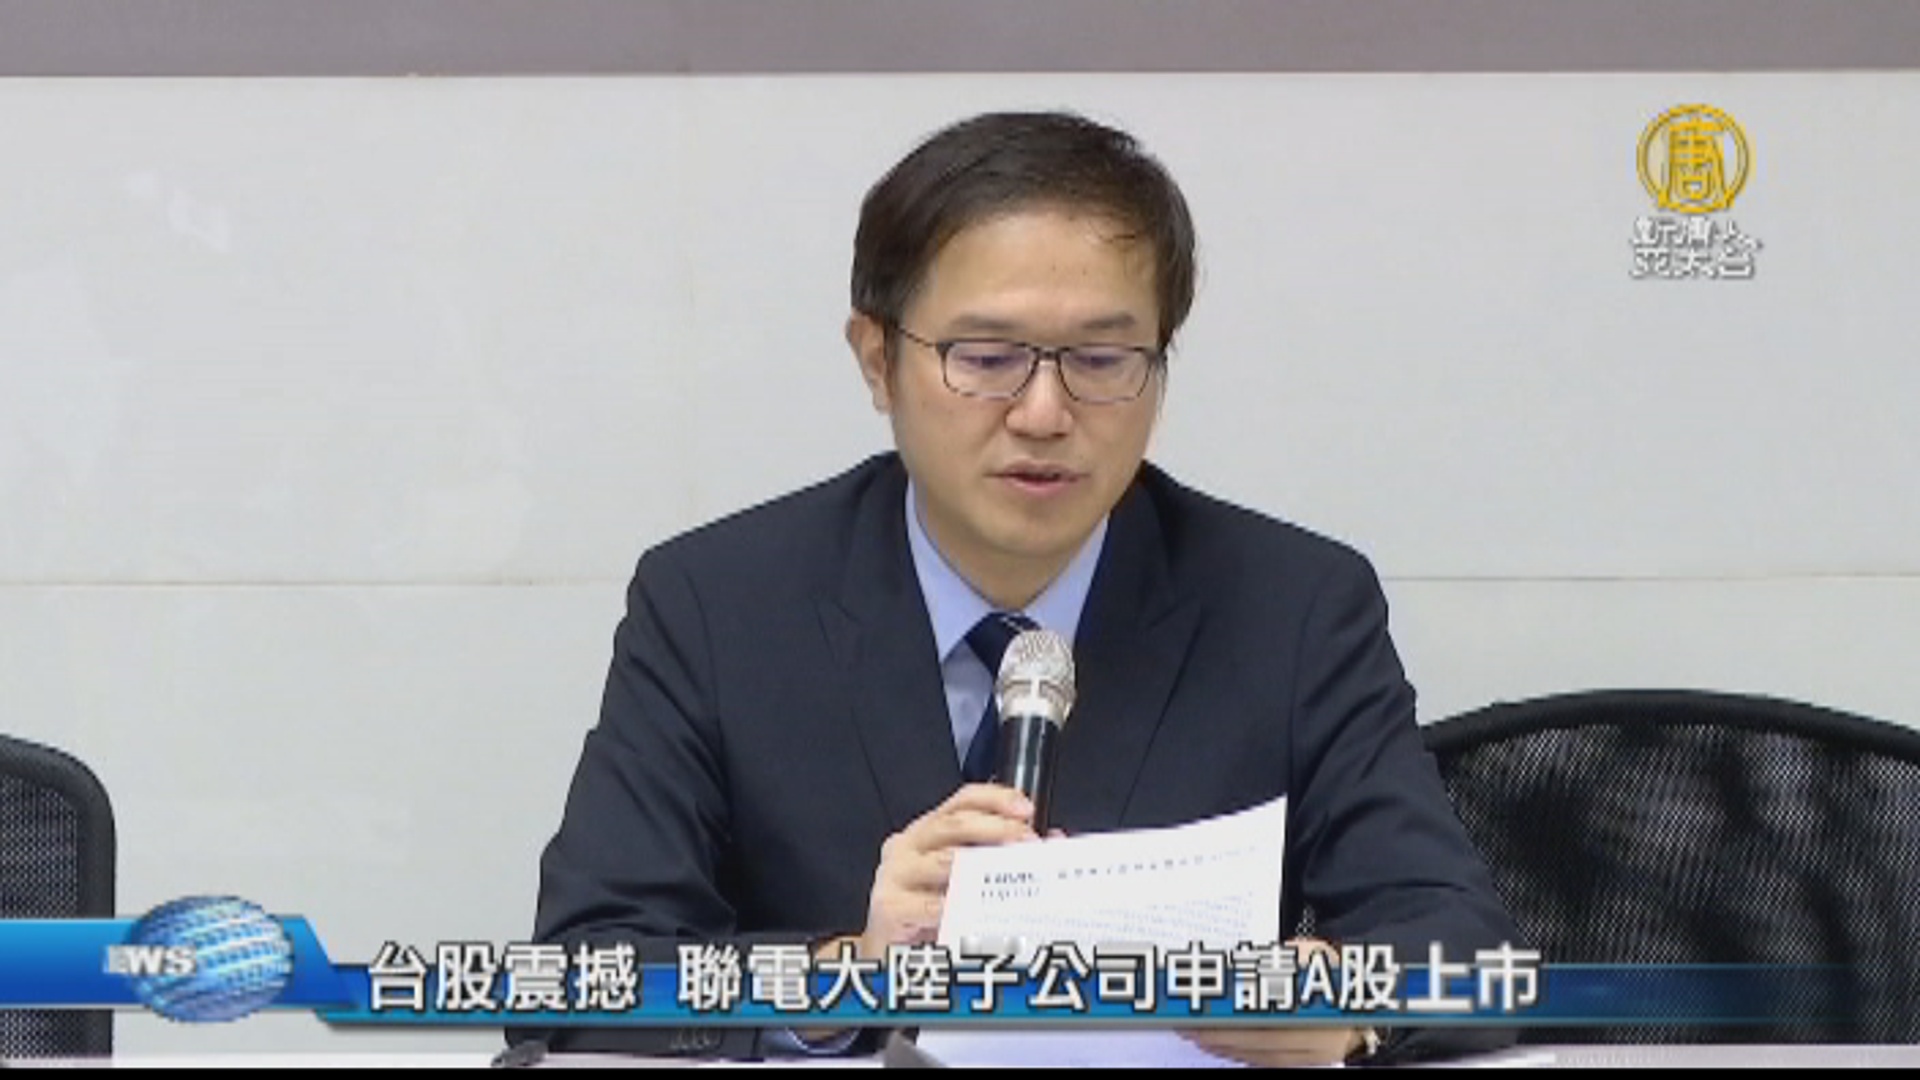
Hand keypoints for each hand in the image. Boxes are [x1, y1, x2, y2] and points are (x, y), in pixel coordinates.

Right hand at [858, 783, 1036, 957]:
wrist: (889, 955)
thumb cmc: (930, 914)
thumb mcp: (965, 881)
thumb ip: (1003, 858)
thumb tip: (1054, 843)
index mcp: (929, 832)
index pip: (962, 800)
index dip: (996, 798)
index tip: (1026, 809)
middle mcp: (909, 845)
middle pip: (955, 823)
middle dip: (997, 829)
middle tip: (1027, 841)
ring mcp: (894, 874)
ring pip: (945, 861)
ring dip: (983, 868)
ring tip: (1012, 874)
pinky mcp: (888, 906)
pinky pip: (930, 905)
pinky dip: (957, 908)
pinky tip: (978, 913)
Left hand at [1178, 938, 1365, 1066]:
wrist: (1363, 999)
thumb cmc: (1335, 970)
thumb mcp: (1313, 953)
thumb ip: (1279, 960)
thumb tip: (1237, 969)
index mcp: (1323, 1008)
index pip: (1268, 1017)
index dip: (1232, 1018)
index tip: (1203, 1012)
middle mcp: (1322, 1039)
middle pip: (1260, 1041)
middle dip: (1219, 1034)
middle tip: (1187, 1023)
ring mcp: (1315, 1055)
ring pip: (1261, 1055)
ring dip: (1224, 1046)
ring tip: (1193, 1032)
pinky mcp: (1307, 1063)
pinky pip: (1267, 1061)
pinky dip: (1239, 1053)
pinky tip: (1217, 1043)